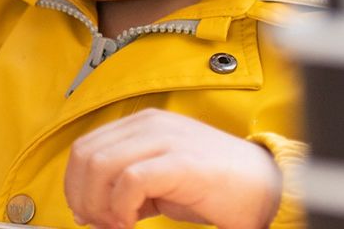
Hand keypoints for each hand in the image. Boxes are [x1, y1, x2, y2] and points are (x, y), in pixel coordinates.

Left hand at [64, 109, 281, 228]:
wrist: (267, 188)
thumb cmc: (215, 187)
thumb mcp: (160, 181)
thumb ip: (125, 186)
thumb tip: (88, 209)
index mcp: (141, 123)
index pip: (85, 147)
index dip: (76, 184)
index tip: (86, 214)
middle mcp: (149, 124)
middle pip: (86, 155)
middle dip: (82, 196)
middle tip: (99, 223)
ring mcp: (165, 139)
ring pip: (101, 165)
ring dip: (99, 204)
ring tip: (117, 224)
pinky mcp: (180, 161)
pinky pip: (130, 180)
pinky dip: (121, 207)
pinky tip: (132, 222)